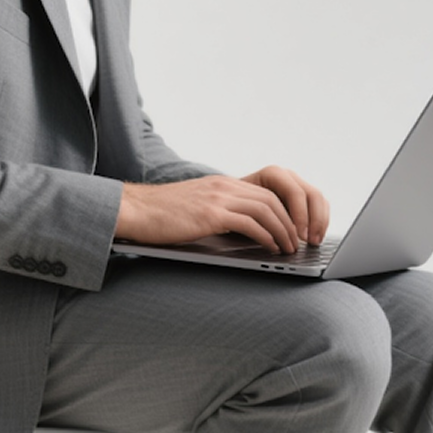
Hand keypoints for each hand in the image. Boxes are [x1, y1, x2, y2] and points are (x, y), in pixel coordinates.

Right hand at [115, 170, 326, 253]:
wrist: (134, 210)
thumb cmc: (161, 216)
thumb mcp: (196, 208)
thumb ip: (219, 212)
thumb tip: (241, 232)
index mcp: (222, 184)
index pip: (265, 192)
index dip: (284, 212)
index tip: (293, 230)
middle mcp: (224, 186)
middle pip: (272, 199)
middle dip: (291, 222)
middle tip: (298, 242)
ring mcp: (217, 198)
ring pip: (266, 209)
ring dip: (283, 231)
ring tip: (289, 248)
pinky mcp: (210, 213)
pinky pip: (250, 222)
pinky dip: (266, 236)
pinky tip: (271, 248)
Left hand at [240, 166, 329, 246]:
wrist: (230, 204)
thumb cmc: (233, 208)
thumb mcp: (240, 211)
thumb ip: (256, 219)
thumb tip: (271, 236)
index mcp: (273, 174)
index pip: (295, 192)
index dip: (300, 215)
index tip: (298, 236)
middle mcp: (288, 177)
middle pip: (312, 195)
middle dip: (314, 220)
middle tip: (309, 241)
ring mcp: (297, 185)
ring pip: (319, 200)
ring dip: (320, 223)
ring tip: (313, 243)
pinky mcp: (302, 198)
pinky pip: (320, 207)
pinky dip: (320, 223)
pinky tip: (314, 238)